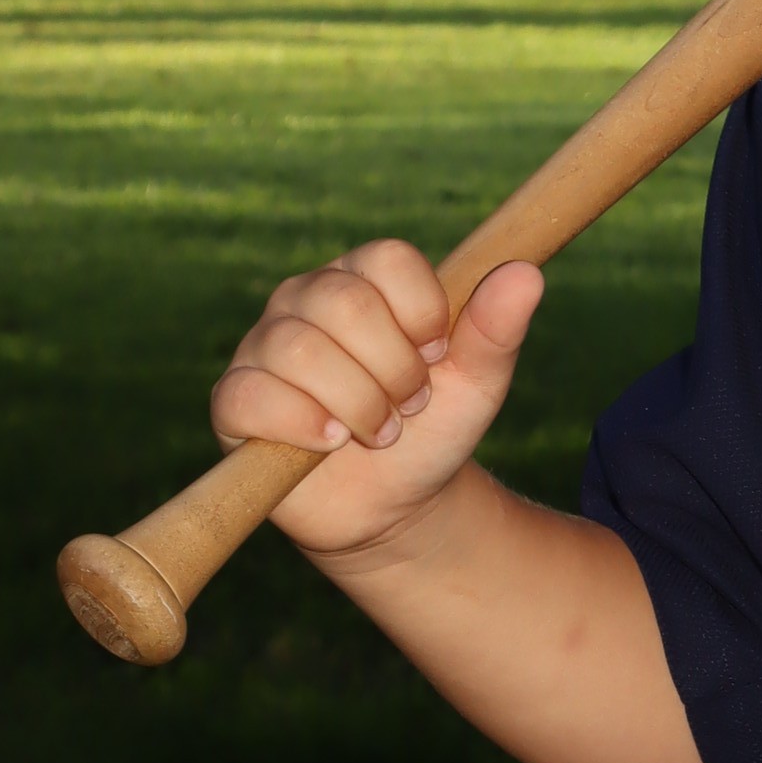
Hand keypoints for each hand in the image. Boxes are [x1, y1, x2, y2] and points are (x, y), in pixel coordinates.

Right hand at [209, 237, 546, 561]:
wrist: (395, 504)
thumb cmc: (432, 431)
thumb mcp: (478, 383)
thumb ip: (497, 329)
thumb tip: (526, 273)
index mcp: (363, 279)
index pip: (387, 258)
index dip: (422, 314)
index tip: (437, 357)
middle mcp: (304, 299)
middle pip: (344, 304)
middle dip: (393, 370)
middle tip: (409, 407)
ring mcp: (262, 346)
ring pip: (300, 351)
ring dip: (359, 405)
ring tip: (380, 433)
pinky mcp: (234, 400)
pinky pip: (252, 395)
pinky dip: (303, 424)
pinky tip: (332, 444)